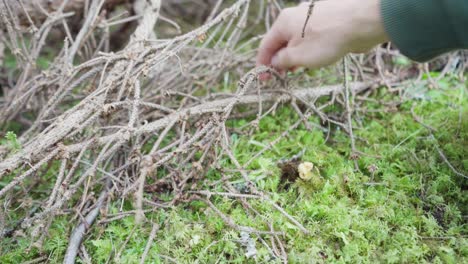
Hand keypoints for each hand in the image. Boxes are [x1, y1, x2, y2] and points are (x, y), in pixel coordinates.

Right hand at [256, 0, 388, 70]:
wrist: (363, 22)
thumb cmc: (328, 39)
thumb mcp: (299, 56)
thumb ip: (282, 61)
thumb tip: (275, 62)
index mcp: (284, 22)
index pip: (266, 45)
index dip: (262, 64)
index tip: (263, 79)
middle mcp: (296, 16)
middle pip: (281, 41)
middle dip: (279, 61)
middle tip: (281, 78)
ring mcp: (313, 17)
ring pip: (297, 40)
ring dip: (294, 57)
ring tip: (298, 71)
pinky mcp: (328, 21)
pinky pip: (312, 38)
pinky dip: (309, 50)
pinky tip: (315, 60)